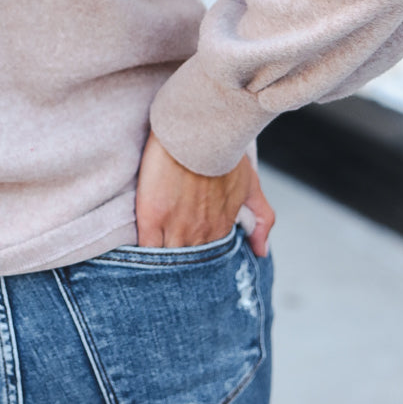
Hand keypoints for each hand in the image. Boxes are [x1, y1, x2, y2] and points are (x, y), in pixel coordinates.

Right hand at [135, 129, 273, 257]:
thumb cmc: (225, 153)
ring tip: (153, 270)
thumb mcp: (251, 185)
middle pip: (187, 263)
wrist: (199, 132)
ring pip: (167, 260)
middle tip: (173, 271)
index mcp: (220, 228)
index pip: (208, 258)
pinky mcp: (152, 218)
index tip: (192, 263)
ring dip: (162, 265)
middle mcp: (199, 233)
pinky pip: (146, 249)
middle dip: (181, 269)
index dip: (198, 261)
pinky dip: (143, 256)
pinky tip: (140, 258)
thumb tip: (261, 251)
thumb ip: (262, 219)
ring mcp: (175, 227)